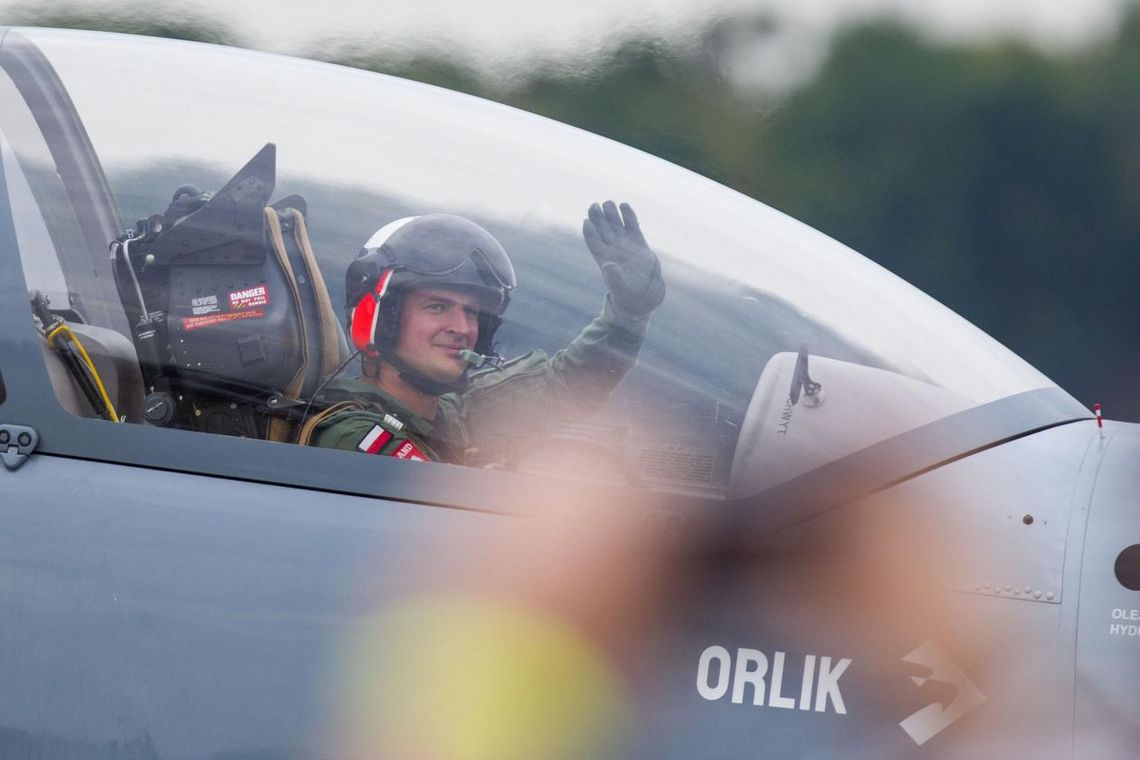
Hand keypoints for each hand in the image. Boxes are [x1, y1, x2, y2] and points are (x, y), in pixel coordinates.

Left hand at [582, 201, 664, 315]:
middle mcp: (612, 247)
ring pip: (615, 224)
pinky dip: (628, 215)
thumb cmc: (627, 292)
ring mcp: (625, 242)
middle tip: (594, 206)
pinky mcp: (638, 240)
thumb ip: (613, 277)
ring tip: (608, 203)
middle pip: (602, 229)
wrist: (643, 291)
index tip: (586, 221)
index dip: (589, 232)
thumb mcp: (619, 286)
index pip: (593, 241)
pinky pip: (632, 225)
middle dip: (597, 218)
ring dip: (611, 214)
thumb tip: (608, 264)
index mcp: (603, 258)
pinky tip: (624, 205)